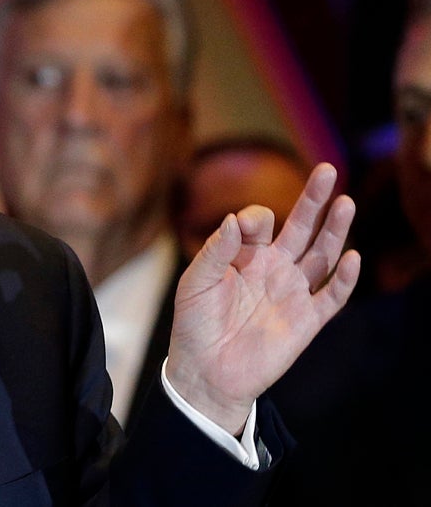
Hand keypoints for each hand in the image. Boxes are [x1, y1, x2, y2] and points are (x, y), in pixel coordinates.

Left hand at [165, 162, 359, 433]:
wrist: (204, 373)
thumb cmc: (194, 325)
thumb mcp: (193, 284)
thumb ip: (214, 252)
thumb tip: (235, 219)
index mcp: (245, 256)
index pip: (260, 223)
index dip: (256, 217)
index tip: (245, 225)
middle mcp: (274, 269)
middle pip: (301, 228)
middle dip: (314, 200)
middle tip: (327, 169)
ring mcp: (293, 293)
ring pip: (322, 255)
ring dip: (335, 230)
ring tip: (345, 202)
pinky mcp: (307, 321)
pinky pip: (332, 297)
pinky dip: (344, 279)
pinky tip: (350, 256)